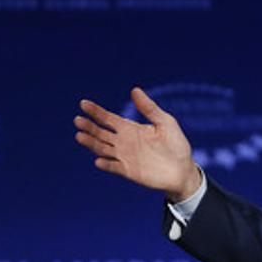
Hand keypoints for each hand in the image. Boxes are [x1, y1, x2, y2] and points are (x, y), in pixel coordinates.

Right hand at [75, 87, 201, 201]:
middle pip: (100, 133)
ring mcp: (124, 157)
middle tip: (78, 120)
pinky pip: (114, 167)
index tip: (83, 104)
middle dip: (89, 126)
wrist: (183, 169)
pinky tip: (99, 160)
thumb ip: (149, 108)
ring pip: (102, 149)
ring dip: (91, 143)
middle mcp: (123, 142)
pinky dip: (106, 164)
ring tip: (79, 136)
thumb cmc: (176, 144)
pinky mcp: (129, 171)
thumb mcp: (165, 122)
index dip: (95, 111)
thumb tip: (134, 90)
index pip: (107, 118)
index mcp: (130, 128)